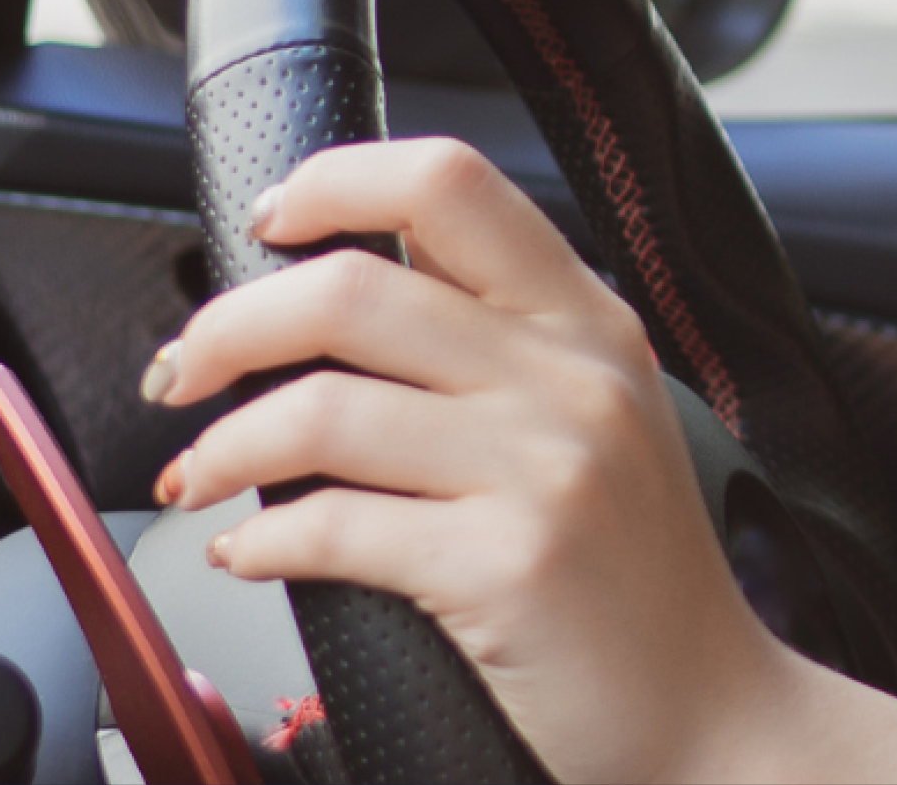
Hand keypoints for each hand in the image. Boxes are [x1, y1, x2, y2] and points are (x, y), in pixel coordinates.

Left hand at [146, 139, 804, 783]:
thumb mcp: (595, 426)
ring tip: (195, 478)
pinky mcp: (507, 565)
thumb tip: (335, 302)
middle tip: (183, 372)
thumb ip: (499, 353)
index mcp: (590, 323)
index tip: (266, 225)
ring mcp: (547, 470)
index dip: (331, 185)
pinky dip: (257, 542)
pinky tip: (248, 555)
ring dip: (221, 446)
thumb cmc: (633, 579)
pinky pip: (330, 528)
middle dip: (228, 327)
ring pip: (322, 410)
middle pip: (351, 290)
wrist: (713, 712)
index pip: (449, 185)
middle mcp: (574, 379)